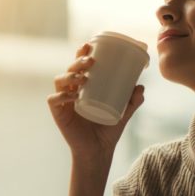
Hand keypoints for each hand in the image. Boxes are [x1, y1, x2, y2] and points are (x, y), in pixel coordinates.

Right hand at [47, 43, 144, 158]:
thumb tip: (141, 86)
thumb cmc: (108, 128)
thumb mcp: (124, 112)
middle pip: (69, 69)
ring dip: (70, 76)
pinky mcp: (58, 114)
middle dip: (77, 61)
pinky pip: (54, 100)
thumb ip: (133, 100)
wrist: (99, 150)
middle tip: (91, 62)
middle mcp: (71, 90)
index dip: (81, 53)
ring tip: (83, 79)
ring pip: (59, 81)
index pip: (80, 65)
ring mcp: (63, 101)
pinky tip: (72, 97)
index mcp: (84, 86)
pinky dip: (61, 96)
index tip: (89, 45)